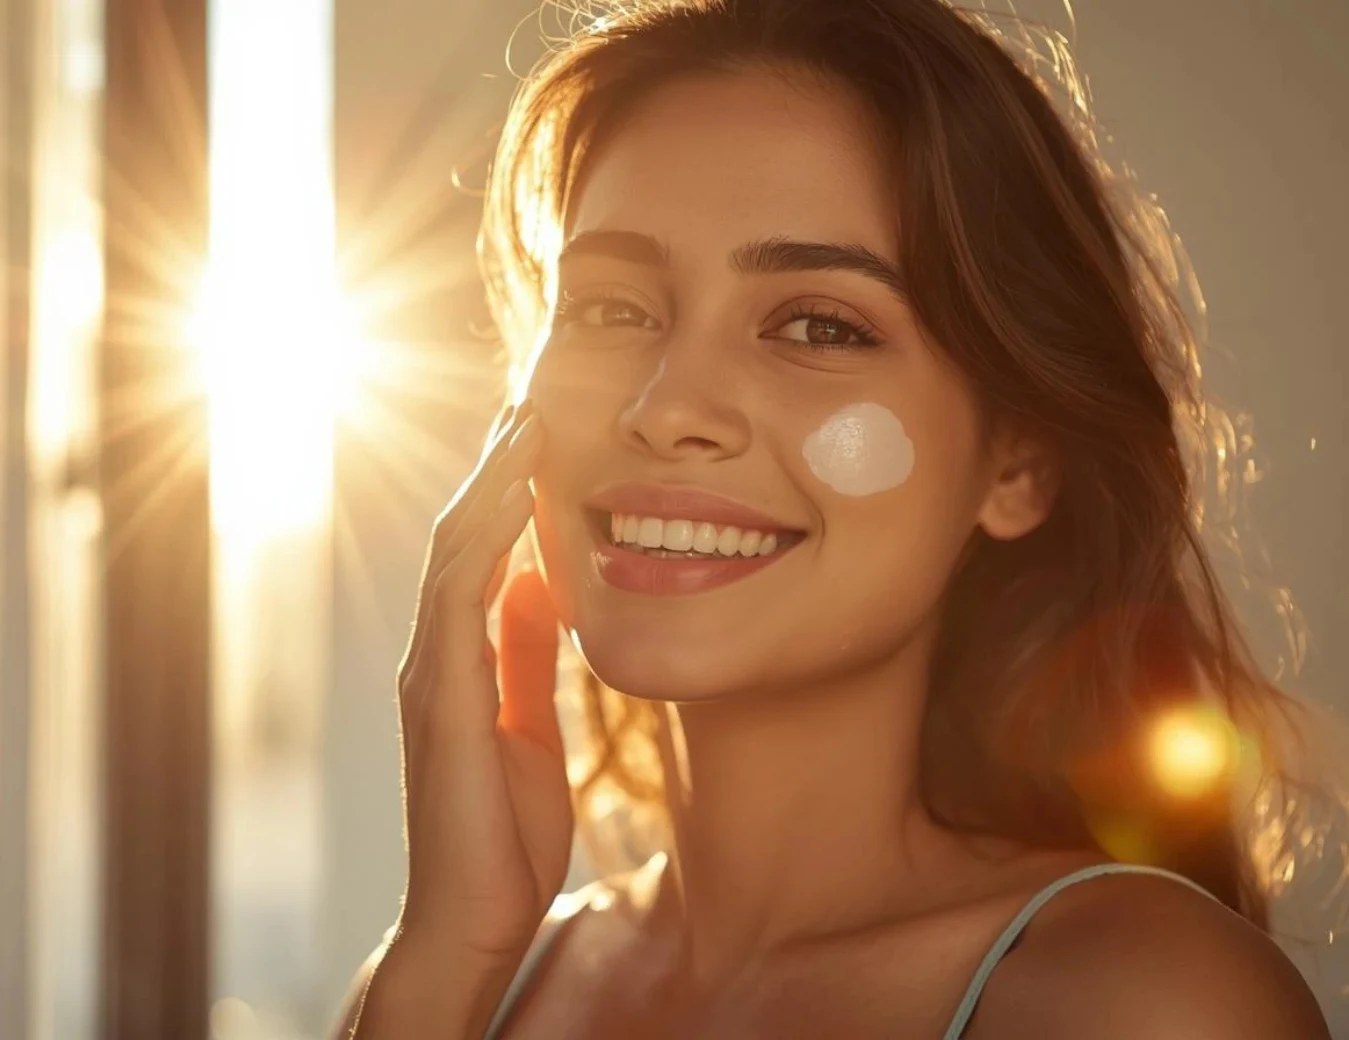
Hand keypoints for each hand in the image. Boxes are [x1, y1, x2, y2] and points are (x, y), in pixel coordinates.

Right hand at [393, 400, 569, 961]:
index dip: (500, 495)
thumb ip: (524, 658)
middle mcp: (433, 657)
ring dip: (487, 485)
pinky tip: (516, 496)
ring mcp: (430, 676)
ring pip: (450, 555)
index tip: (534, 438)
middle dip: (489, 470)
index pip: (474, 557)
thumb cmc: (502, 833)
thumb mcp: (530, 726)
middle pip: (455, 539)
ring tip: (522, 425)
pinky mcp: (441, 700)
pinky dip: (484, 539)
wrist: (475, 918)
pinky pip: (459, 600)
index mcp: (458, 662)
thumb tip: (533, 587)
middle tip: (523, 403)